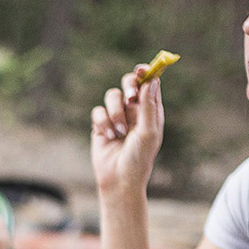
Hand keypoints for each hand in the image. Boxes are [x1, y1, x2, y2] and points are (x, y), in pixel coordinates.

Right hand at [90, 64, 165, 196]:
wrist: (119, 179)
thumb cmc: (139, 158)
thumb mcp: (148, 132)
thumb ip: (149, 106)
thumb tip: (151, 81)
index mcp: (150, 110)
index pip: (149, 84)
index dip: (146, 73)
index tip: (142, 69)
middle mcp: (133, 110)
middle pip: (129, 83)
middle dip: (128, 86)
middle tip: (130, 96)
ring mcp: (116, 116)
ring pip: (112, 96)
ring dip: (115, 113)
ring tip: (119, 132)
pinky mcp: (100, 124)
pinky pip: (98, 111)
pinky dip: (103, 123)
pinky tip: (109, 137)